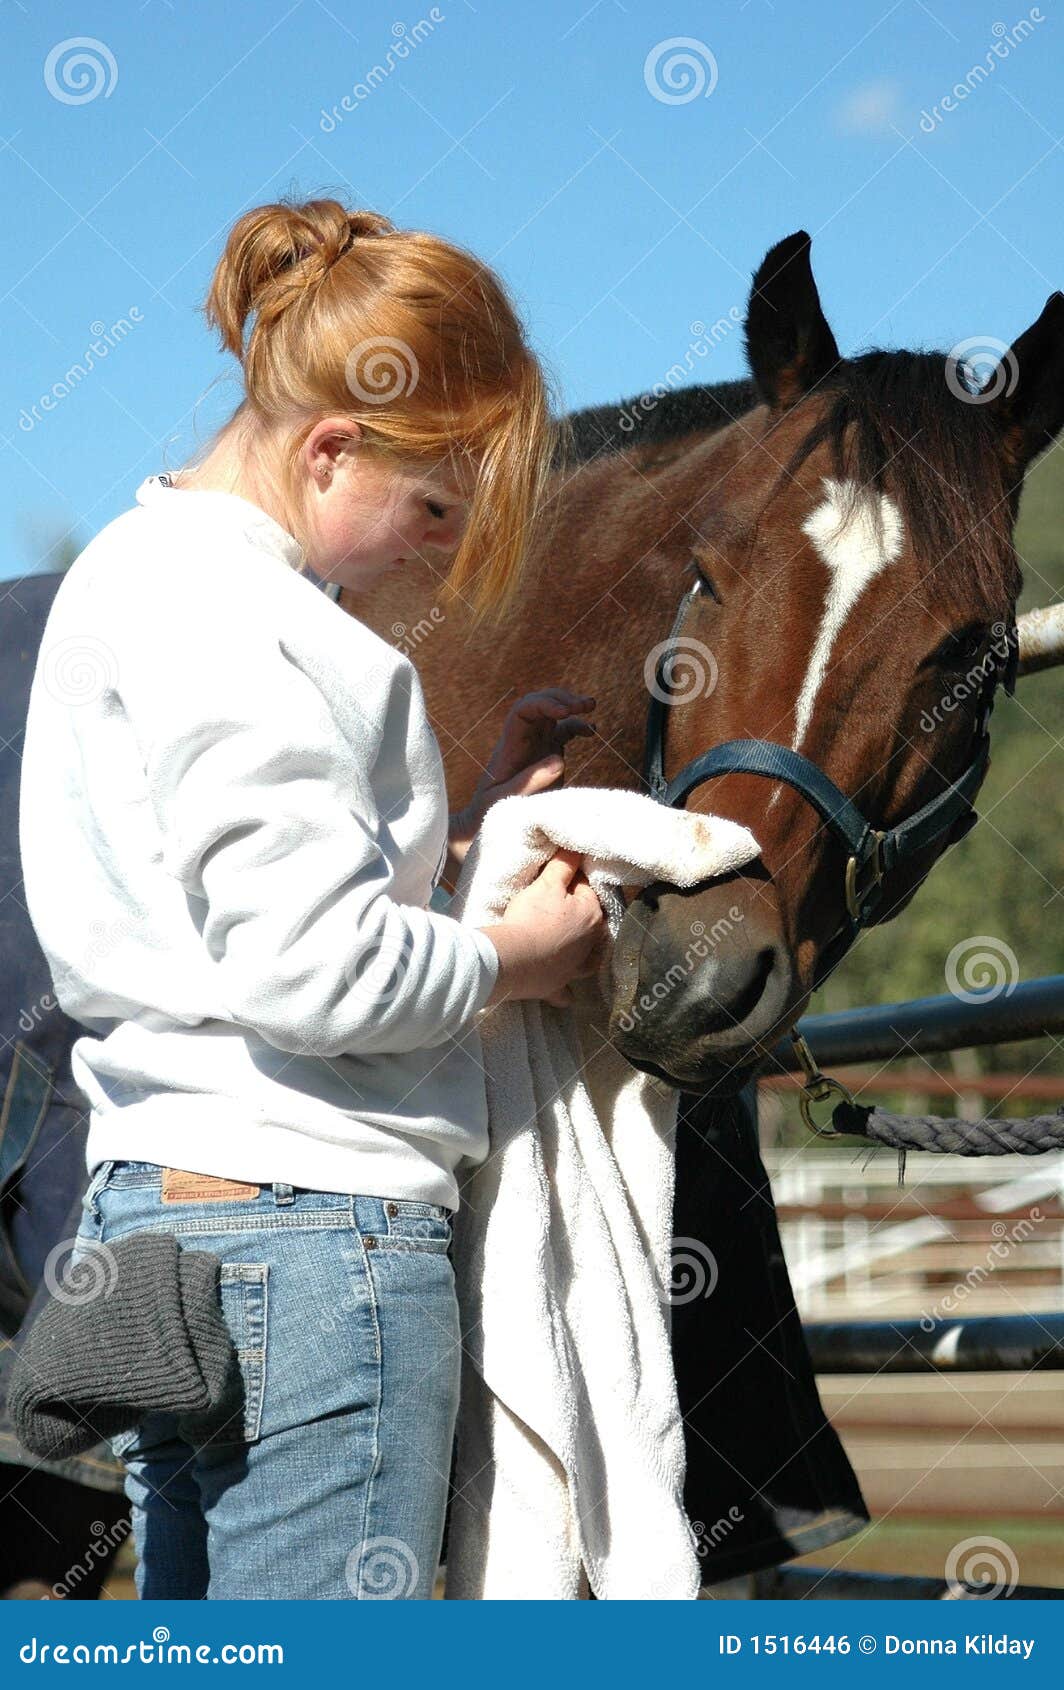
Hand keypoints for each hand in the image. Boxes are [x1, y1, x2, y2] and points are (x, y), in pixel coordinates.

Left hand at [446, 689, 596, 882]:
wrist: (482, 826)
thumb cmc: (487, 815)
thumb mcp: (503, 802)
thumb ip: (529, 781)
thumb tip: (559, 759)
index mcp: (509, 747)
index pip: (523, 711)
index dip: (544, 703)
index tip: (565, 711)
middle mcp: (522, 741)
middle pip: (538, 703)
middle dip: (561, 698)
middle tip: (584, 704)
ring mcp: (535, 746)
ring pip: (551, 714)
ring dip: (571, 705)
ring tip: (590, 705)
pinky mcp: (546, 756)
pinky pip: (563, 732)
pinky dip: (577, 726)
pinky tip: (592, 729)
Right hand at [477, 847, 609, 1008]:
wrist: (513, 959)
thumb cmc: (530, 918)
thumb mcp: (546, 884)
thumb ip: (563, 865)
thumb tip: (578, 849)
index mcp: (592, 914)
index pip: (588, 890)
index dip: (574, 881)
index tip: (560, 877)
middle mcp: (591, 943)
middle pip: (591, 923)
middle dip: (582, 914)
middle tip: (561, 907)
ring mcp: (576, 967)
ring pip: (588, 958)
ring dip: (584, 952)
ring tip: (576, 946)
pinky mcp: (558, 985)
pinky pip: (567, 990)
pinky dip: (566, 990)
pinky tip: (566, 992)